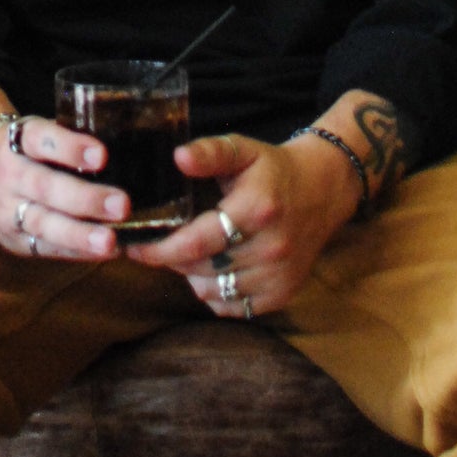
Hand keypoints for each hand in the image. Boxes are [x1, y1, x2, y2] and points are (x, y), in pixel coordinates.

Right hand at [0, 111, 132, 261]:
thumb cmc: (27, 151)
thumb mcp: (37, 133)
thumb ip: (70, 141)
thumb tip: (126, 150)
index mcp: (16, 139)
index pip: (40, 139)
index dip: (69, 147)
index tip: (102, 154)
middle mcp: (8, 174)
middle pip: (44, 186)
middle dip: (84, 198)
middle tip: (122, 204)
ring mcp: (7, 209)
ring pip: (43, 223)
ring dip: (80, 234)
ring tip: (111, 242)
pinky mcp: (13, 239)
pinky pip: (45, 247)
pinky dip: (76, 251)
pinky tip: (105, 252)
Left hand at [126, 129, 362, 315]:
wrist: (322, 191)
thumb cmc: (271, 169)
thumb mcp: (241, 149)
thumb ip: (209, 153)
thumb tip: (178, 157)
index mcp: (256, 210)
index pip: (198, 242)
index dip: (161, 249)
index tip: (134, 246)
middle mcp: (271, 249)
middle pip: (202, 269)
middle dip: (171, 260)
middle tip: (156, 245)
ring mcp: (279, 276)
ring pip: (215, 292)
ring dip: (192, 277)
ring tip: (186, 254)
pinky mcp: (284, 295)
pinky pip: (235, 307)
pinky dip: (216, 294)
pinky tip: (212, 270)